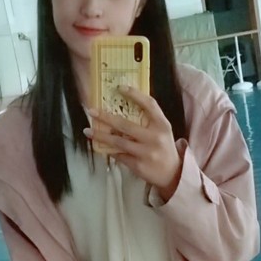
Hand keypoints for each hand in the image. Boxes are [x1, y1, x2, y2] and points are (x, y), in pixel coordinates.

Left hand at [84, 86, 181, 200]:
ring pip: (118, 142)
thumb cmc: (163, 146)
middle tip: (92, 111)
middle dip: (106, 117)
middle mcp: (154, 138)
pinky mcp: (138, 165)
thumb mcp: (162, 130)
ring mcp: (146, 153)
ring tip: (88, 131)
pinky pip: (119, 155)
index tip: (120, 87)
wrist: (172, 172)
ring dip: (101, 136)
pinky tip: (100, 145)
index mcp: (162, 125)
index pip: (150, 105)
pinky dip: (109, 150)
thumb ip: (149, 119)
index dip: (135, 95)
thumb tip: (123, 104)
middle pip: (126, 125)